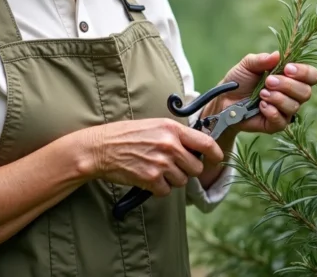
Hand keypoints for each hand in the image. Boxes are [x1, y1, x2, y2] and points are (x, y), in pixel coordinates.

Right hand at [80, 118, 223, 196]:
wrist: (101, 148)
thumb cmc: (126, 135)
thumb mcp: (154, 125)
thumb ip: (176, 134)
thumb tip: (197, 146)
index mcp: (172, 129)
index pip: (206, 143)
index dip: (215, 154)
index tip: (216, 159)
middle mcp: (170, 145)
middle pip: (195, 168)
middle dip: (187, 170)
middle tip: (172, 165)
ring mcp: (161, 163)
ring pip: (182, 181)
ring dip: (171, 180)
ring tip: (155, 169)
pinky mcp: (151, 179)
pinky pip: (166, 191)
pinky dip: (158, 188)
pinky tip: (147, 177)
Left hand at [214, 51, 316, 133]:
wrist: (224, 99)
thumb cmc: (240, 80)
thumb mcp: (248, 65)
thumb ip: (262, 59)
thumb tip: (277, 55)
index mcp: (291, 77)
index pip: (312, 76)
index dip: (304, 72)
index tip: (287, 68)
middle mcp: (292, 94)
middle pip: (306, 92)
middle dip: (287, 85)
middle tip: (268, 81)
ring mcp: (285, 110)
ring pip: (294, 106)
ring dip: (277, 98)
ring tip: (261, 94)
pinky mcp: (276, 124)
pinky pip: (282, 121)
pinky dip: (272, 111)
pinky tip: (261, 106)